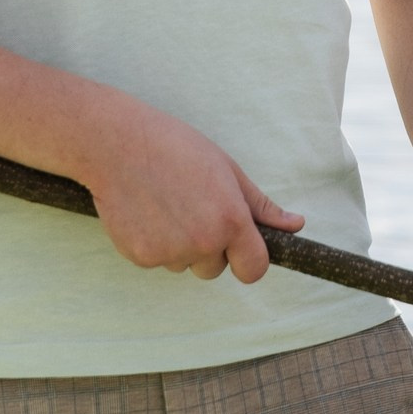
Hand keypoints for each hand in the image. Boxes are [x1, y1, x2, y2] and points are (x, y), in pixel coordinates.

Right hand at [79, 98, 303, 282]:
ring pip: (185, 264)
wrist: (116, 144)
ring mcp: (169, 253)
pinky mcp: (140, 258)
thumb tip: (296, 225)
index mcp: (230, 220)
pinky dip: (153, 243)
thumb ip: (261, 206)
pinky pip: (157, 261)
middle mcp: (202, 242)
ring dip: (180, 245)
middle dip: (209, 247)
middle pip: (216, 268)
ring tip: (165, 204)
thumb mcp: (226, 169)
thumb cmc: (175, 148)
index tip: (240, 248)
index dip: (250, 261)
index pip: (255, 269)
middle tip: (191, 207)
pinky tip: (145, 211)